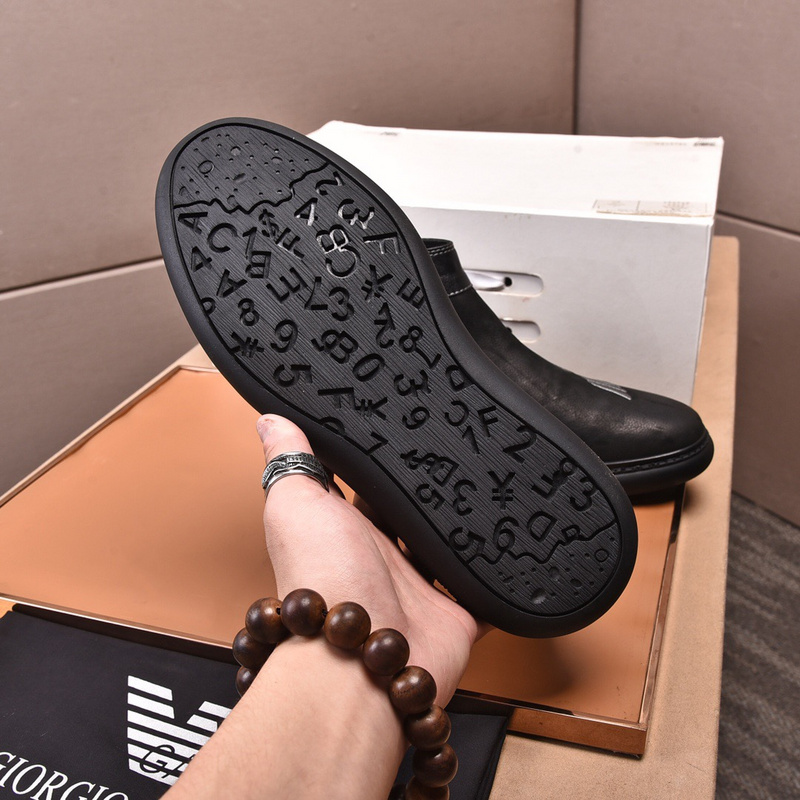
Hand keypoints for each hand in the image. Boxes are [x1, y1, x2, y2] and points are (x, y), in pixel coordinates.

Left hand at [257, 413, 487, 703]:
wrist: (358, 655)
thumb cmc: (322, 577)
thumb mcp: (296, 502)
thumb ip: (290, 460)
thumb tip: (269, 419)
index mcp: (347, 529)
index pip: (366, 490)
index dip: (381, 465)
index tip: (401, 433)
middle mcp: (381, 559)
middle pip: (410, 520)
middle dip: (428, 496)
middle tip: (454, 460)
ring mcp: (418, 589)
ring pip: (446, 553)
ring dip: (460, 534)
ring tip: (486, 496)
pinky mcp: (455, 615)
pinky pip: (482, 595)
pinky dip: (495, 582)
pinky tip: (508, 556)